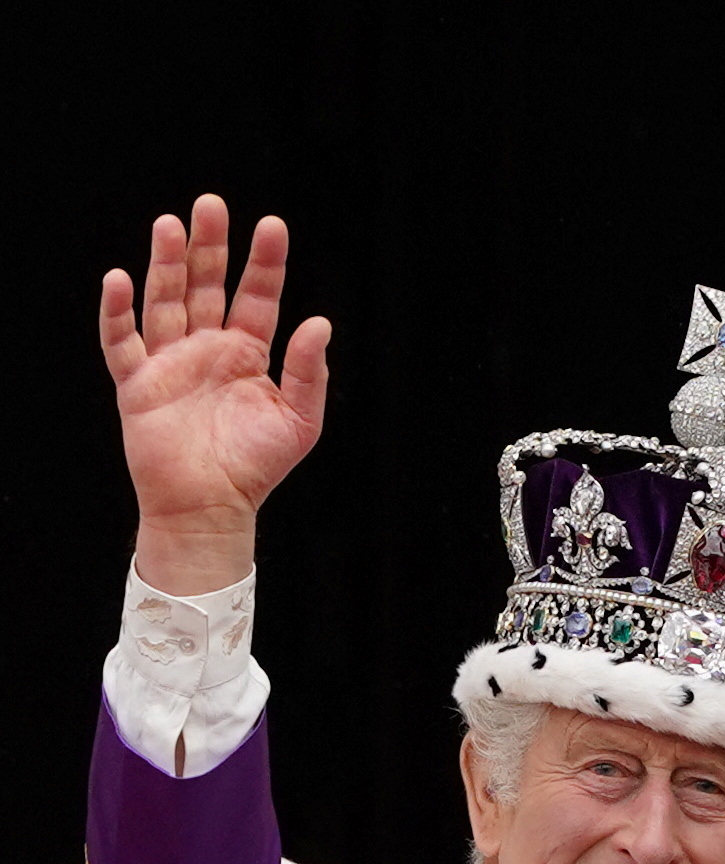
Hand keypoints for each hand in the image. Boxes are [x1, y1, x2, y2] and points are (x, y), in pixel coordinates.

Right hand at [99, 194, 330, 592]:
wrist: (210, 509)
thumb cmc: (256, 468)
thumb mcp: (299, 422)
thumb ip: (308, 373)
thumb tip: (320, 322)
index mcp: (248, 355)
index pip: (257, 296)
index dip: (264, 262)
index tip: (272, 226)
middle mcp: (208, 350)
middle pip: (207, 286)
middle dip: (210, 247)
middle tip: (212, 205)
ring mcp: (171, 364)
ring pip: (165, 301)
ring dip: (167, 265)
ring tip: (171, 226)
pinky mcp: (138, 385)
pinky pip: (121, 342)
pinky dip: (117, 312)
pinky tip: (119, 279)